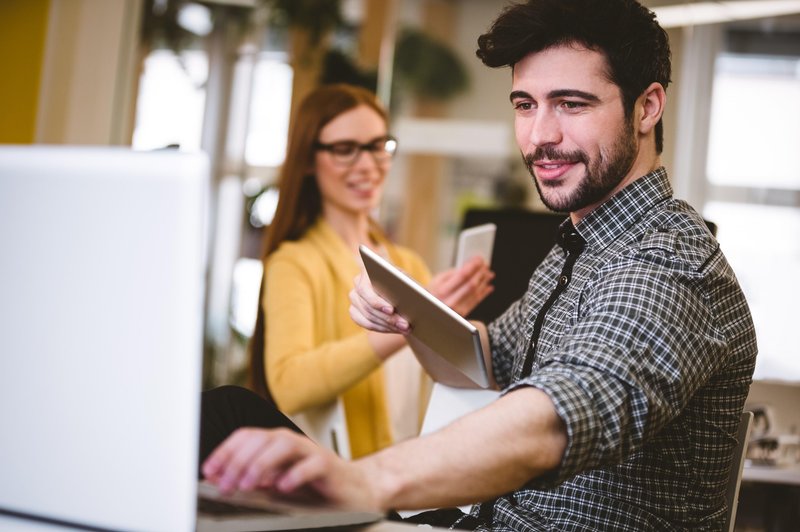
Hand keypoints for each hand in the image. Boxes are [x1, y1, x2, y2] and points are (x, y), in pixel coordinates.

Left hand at [202, 427, 377, 509]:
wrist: (352, 489)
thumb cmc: (312, 485)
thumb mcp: (276, 481)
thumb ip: (254, 478)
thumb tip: (223, 480)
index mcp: (275, 443)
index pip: (246, 437)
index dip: (225, 451)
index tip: (209, 471)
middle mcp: (291, 442)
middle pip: (261, 439)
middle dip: (238, 461)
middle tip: (225, 484)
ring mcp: (310, 451)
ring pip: (283, 445)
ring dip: (261, 464)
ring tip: (247, 485)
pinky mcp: (328, 466)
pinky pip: (311, 465)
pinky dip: (295, 474)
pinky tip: (282, 487)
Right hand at [349, 273, 410, 333]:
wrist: (400, 291)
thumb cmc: (406, 283)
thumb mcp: (409, 282)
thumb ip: (407, 286)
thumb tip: (411, 295)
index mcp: (368, 270)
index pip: (365, 289)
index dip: (377, 302)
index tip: (391, 310)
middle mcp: (357, 283)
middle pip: (368, 306)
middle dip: (388, 318)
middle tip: (405, 325)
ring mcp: (354, 298)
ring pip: (368, 317)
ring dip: (388, 325)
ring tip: (404, 328)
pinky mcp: (355, 311)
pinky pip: (366, 324)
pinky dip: (382, 328)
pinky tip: (395, 329)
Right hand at [428, 257, 493, 316]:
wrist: (427, 311)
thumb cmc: (431, 294)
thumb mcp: (436, 280)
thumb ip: (453, 273)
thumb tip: (470, 266)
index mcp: (442, 290)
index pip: (462, 275)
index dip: (473, 266)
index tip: (479, 258)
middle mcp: (450, 301)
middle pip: (471, 284)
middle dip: (481, 273)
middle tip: (486, 265)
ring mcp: (457, 309)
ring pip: (475, 293)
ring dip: (484, 282)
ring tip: (489, 274)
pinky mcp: (463, 314)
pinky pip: (476, 302)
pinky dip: (484, 293)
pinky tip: (488, 287)